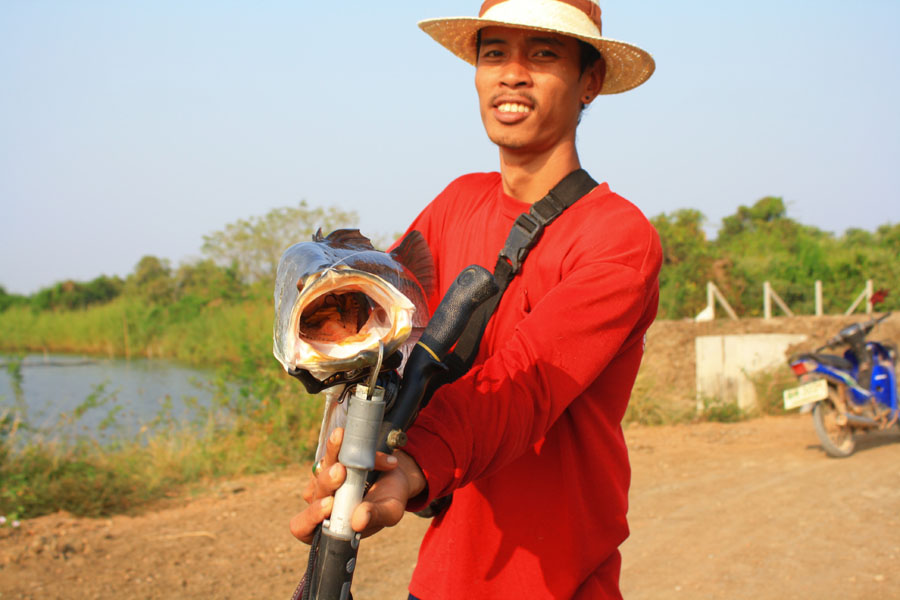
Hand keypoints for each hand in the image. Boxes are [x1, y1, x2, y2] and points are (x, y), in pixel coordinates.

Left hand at [288, 427, 425, 542]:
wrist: (396, 475)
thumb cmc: (391, 499)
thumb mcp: (390, 511)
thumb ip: (375, 517)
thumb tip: (358, 521)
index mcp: (331, 526)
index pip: (303, 528)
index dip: (311, 517)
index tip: (329, 504)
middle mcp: (322, 505)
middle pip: (315, 494)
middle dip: (327, 481)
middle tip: (341, 470)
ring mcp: (323, 482)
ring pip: (321, 468)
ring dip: (331, 453)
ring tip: (340, 438)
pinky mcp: (330, 461)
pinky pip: (331, 452)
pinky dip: (345, 446)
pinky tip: (357, 442)